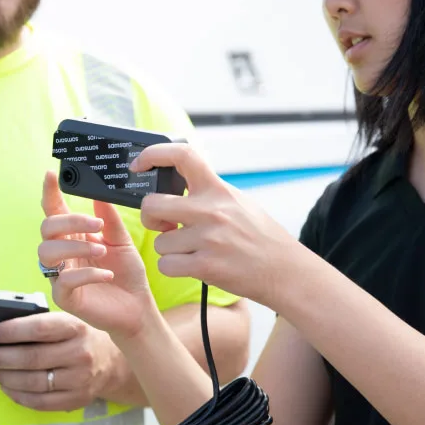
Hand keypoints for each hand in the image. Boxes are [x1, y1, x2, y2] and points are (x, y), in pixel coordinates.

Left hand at [0, 312, 121, 411]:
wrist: (109, 362)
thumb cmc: (78, 337)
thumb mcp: (66, 321)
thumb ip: (38, 324)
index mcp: (75, 328)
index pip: (39, 329)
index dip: (12, 331)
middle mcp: (79, 353)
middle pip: (31, 358)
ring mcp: (79, 380)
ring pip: (32, 382)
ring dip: (3, 377)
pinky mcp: (75, 400)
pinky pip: (38, 401)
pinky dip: (16, 394)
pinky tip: (4, 385)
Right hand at [36, 171, 159, 340]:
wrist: (138, 306)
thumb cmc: (127, 274)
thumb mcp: (121, 240)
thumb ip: (108, 218)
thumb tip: (100, 191)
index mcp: (73, 237)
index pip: (55, 211)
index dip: (50, 192)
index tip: (51, 174)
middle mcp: (63, 254)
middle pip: (47, 228)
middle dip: (69, 222)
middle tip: (96, 224)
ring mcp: (60, 275)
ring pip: (48, 253)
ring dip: (75, 247)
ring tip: (102, 250)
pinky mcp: (65, 298)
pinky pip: (63, 281)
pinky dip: (86, 274)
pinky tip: (107, 274)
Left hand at [130, 144, 299, 307]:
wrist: (285, 270)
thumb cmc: (260, 236)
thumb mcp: (237, 202)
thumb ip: (208, 193)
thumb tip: (176, 185)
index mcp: (218, 189)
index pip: (182, 155)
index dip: (154, 154)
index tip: (139, 163)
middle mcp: (211, 210)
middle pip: (153, 204)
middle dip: (150, 217)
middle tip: (163, 224)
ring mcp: (208, 238)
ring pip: (159, 242)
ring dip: (169, 250)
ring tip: (192, 251)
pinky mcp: (205, 266)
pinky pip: (166, 265)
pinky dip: (174, 268)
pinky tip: (193, 266)